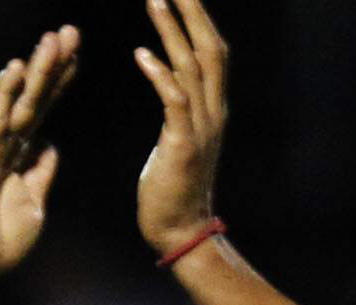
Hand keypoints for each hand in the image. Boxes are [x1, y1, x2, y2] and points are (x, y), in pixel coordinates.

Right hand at [0, 26, 76, 295]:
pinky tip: (14, 69)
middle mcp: (4, 144)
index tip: (77, 53)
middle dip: (52, 65)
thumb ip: (40, 172)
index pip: (43, 109)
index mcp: (19, 154)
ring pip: (18, 102)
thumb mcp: (33, 204)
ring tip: (52, 40)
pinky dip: (3, 95)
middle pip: (34, 97)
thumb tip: (50, 145)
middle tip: (70, 32)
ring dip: (35, 71)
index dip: (60, 82)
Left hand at [132, 0, 225, 256]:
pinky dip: (160, 75)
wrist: (179, 232)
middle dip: (193, 10)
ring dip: (172, 31)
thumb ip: (180, 104)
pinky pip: (175, 102)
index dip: (200, 17)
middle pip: (210, 48)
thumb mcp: (180, 137)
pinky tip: (142, 55)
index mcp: (213, 108)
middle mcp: (214, 112)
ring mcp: (202, 129)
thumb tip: (171, 74)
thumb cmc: (172, 188)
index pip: (212, 50)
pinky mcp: (183, 146)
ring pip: (192, 67)